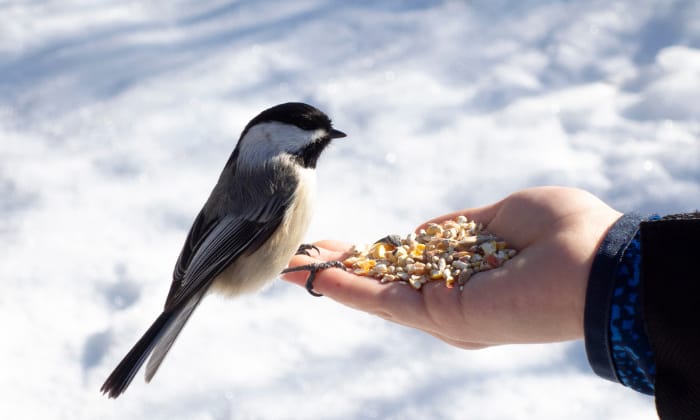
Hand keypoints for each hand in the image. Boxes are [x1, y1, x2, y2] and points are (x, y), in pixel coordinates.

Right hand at [281, 187, 621, 348]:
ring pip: (375, 296)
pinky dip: (350, 289)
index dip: (372, 255)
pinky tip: (318, 274)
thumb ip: (458, 226)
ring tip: (293, 263)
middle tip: (299, 255)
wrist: (599, 262)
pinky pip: (386, 302)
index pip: (407, 266)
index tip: (341, 243)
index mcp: (468, 276)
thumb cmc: (564, 232)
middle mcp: (452, 300)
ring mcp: (445, 312)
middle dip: (341, 269)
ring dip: (333, 278)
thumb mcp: (503, 216)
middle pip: (383, 284)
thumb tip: (424, 232)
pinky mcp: (443, 316)